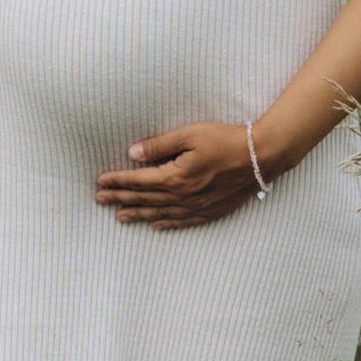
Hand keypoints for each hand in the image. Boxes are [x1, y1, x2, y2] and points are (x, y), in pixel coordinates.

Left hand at [95, 123, 262, 226]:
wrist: (260, 157)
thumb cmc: (225, 140)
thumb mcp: (189, 135)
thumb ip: (159, 145)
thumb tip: (133, 153)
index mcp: (175, 177)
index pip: (138, 181)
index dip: (117, 181)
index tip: (99, 183)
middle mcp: (183, 197)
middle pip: (145, 199)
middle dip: (120, 199)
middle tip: (99, 201)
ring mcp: (198, 207)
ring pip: (160, 213)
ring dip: (138, 215)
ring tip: (120, 218)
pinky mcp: (212, 211)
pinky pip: (183, 222)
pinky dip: (167, 224)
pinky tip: (156, 225)